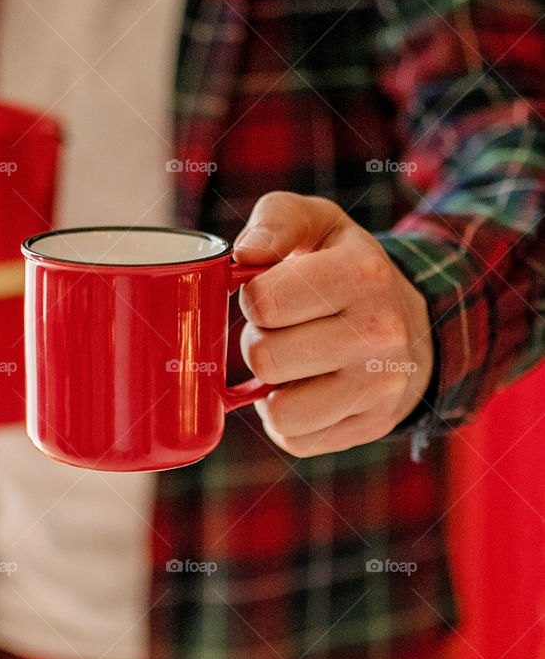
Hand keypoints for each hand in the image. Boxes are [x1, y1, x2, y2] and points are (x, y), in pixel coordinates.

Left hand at [236, 192, 433, 455]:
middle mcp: (379, 332)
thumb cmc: (345, 271)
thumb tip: (244, 254)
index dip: (253, 299)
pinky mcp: (369, 426)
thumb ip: (277, 220)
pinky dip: (289, 418)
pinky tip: (309, 390)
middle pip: (264, 358)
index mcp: (362, 273)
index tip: (271, 294)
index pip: (264, 302)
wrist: (414, 328)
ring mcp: (378, 387)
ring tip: (294, 363)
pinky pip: (294, 438)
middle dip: (259, 343)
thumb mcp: (320, 225)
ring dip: (271, 388)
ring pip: (278, 410)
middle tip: (282, 331)